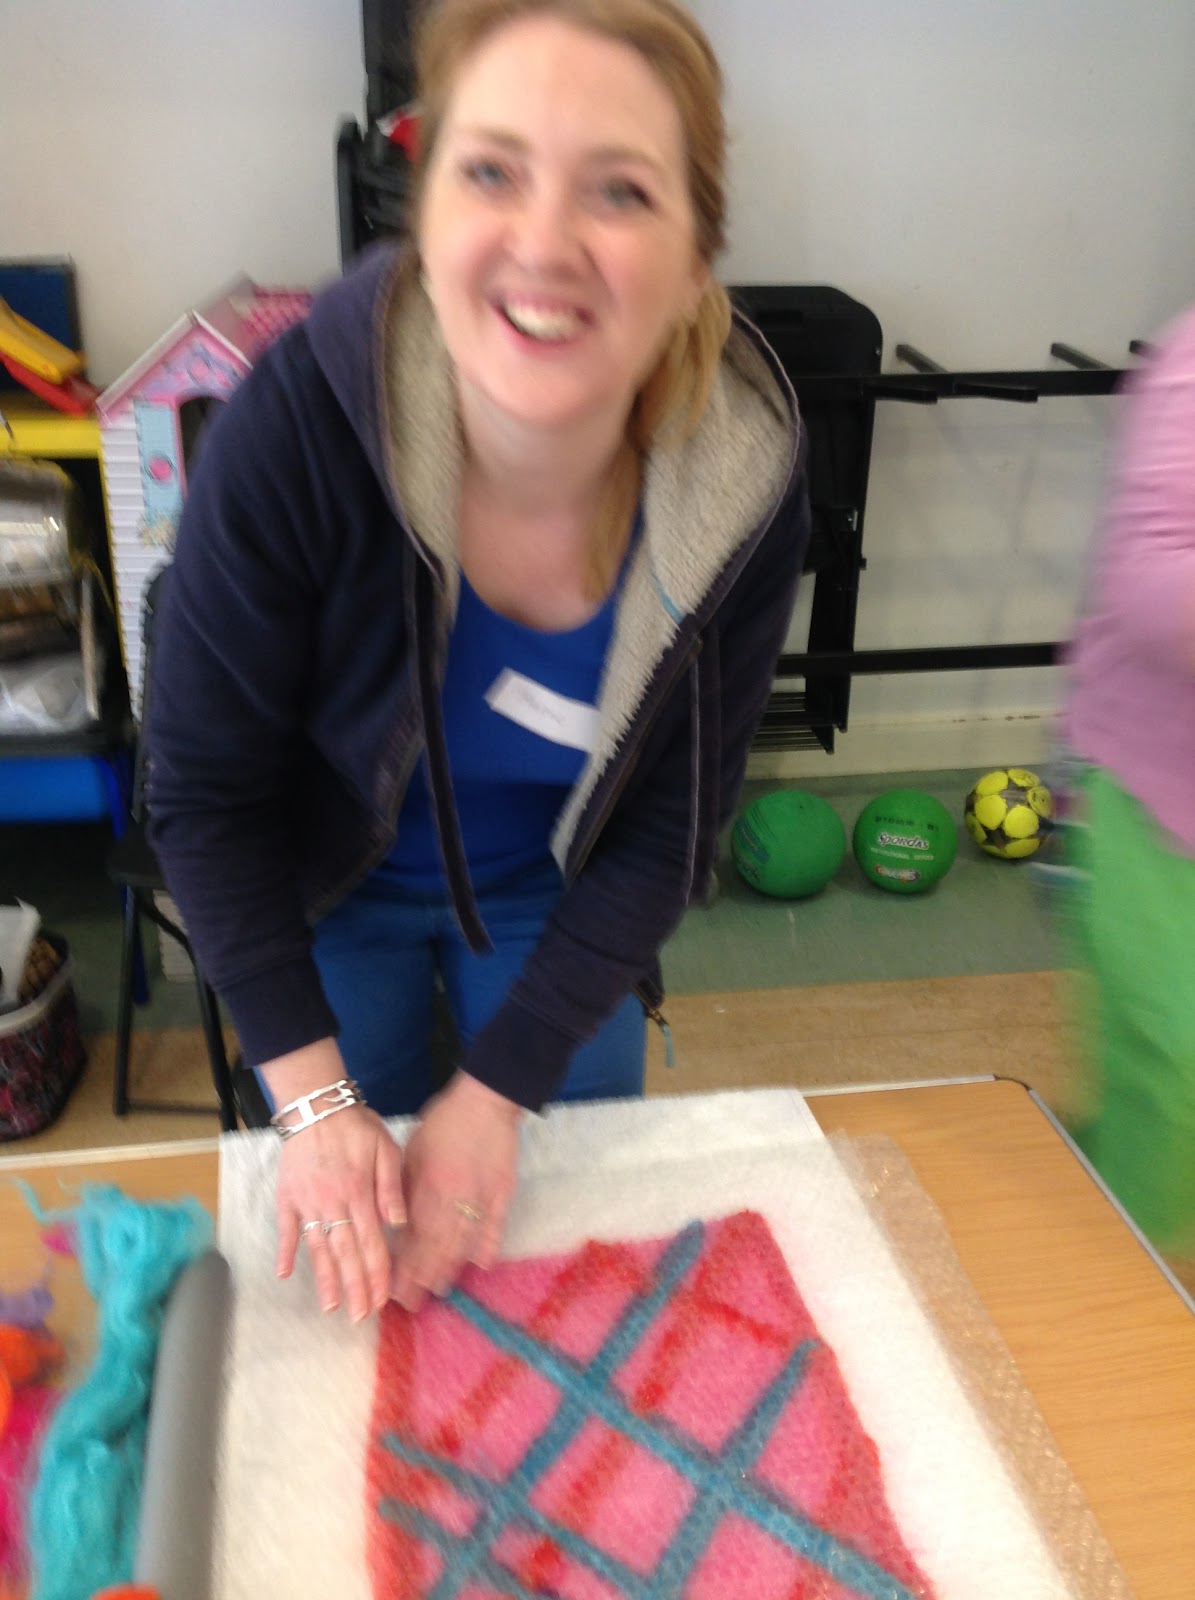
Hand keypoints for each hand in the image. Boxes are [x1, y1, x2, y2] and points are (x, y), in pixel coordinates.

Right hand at [267, 1041, 405, 1320]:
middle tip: (359, 1317)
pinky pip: (287, 1229)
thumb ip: (392, 1187)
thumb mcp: (386, 1148)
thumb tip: (398, 1224)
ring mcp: (307, 1203)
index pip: (372, 1244)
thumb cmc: (357, 1127)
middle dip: (354, 1288)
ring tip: (330, 1308)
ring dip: (325, 1279)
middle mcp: (333, 1204)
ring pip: (318, 1248)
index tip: (381, 1301)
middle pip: (346, 1253)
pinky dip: (286, 1252)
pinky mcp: (287, 1197)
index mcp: (360, 1194)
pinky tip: (285, 1275)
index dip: (376, 1275)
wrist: (316, 1106)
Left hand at [390, 1071, 521, 1313]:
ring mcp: (481, 1199)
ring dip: (450, 1268)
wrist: (485, 1102)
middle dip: (422, 1278)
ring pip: (464, 1244)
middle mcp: (453, 1200)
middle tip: (411, 1302)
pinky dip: (488, 1247)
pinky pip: (495, 1227)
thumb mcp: (411, 1151)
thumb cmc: (442, 1123)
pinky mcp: (503, 1195)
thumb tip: (395, 1222)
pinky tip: (481, 1265)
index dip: (403, 1266)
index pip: (412, 1238)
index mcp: (427, 1188)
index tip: (393, 1288)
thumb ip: (403, 1188)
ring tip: (438, 1289)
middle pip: (436, 1249)